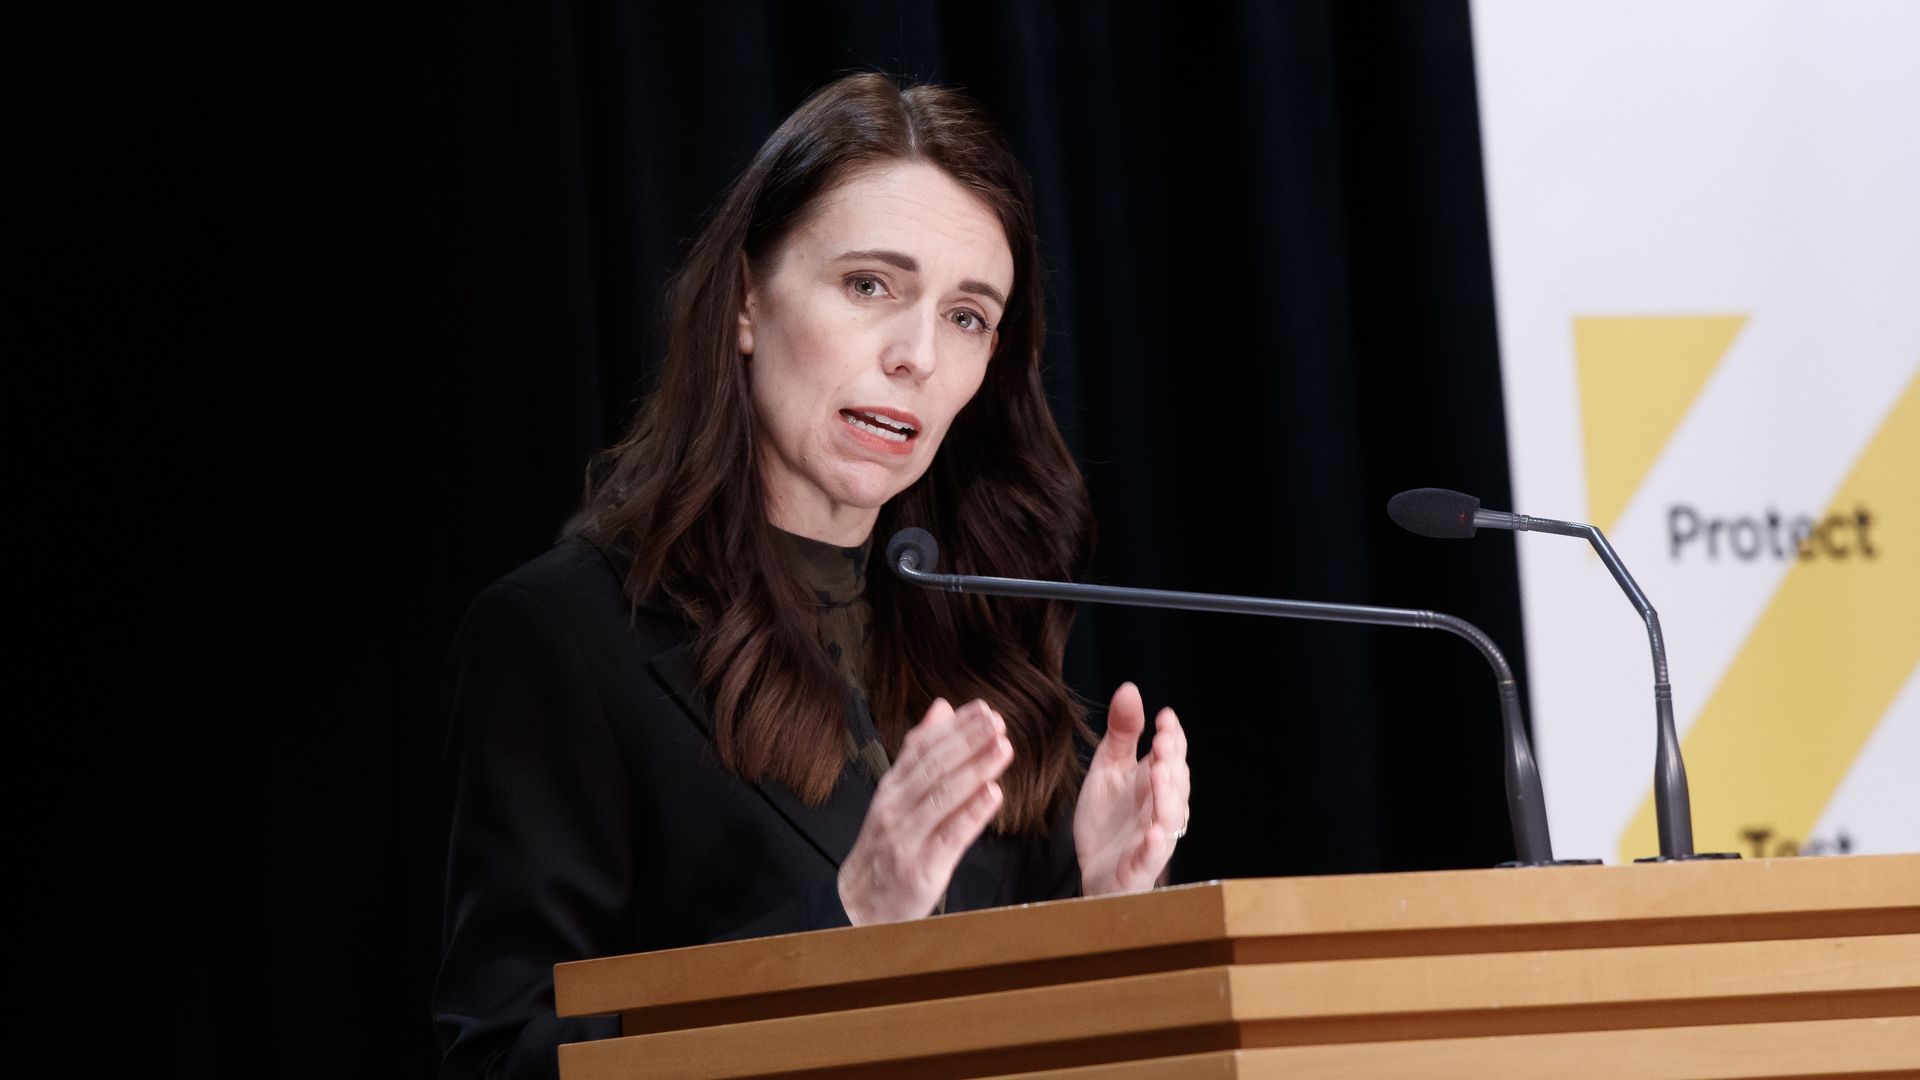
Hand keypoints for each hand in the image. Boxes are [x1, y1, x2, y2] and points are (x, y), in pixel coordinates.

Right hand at [837, 698, 1012, 924]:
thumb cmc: (888, 845)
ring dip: (975, 770)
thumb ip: (920, 752)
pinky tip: (994, 795)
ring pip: (942, 797)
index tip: (982, 709)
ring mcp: (905, 838)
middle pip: (933, 768)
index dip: (953, 727)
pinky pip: (949, 837)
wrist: (861, 904)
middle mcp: (895, 808)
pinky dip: (971, 814)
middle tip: (997, 723)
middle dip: (967, 742)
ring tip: (1003, 749)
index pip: (922, 748)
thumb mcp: (898, 795)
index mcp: (892, 787)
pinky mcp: (920, 869)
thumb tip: (942, 708)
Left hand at [1074, 682, 1188, 895]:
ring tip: (1160, 772)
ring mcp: (1152, 839)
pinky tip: (1152, 831)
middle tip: (1163, 741)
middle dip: (1171, 761)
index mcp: (1153, 783)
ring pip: (1169, 817)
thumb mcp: (1108, 769)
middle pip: (1175, 784)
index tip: (1165, 717)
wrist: (1092, 871)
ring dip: (1167, 795)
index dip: (1172, 738)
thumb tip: (1130, 688)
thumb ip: (1121, 733)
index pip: (1172, 756)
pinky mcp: (1139, 867)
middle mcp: (1159, 809)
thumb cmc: (1107, 821)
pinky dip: (1155, 845)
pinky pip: (1151, 857)